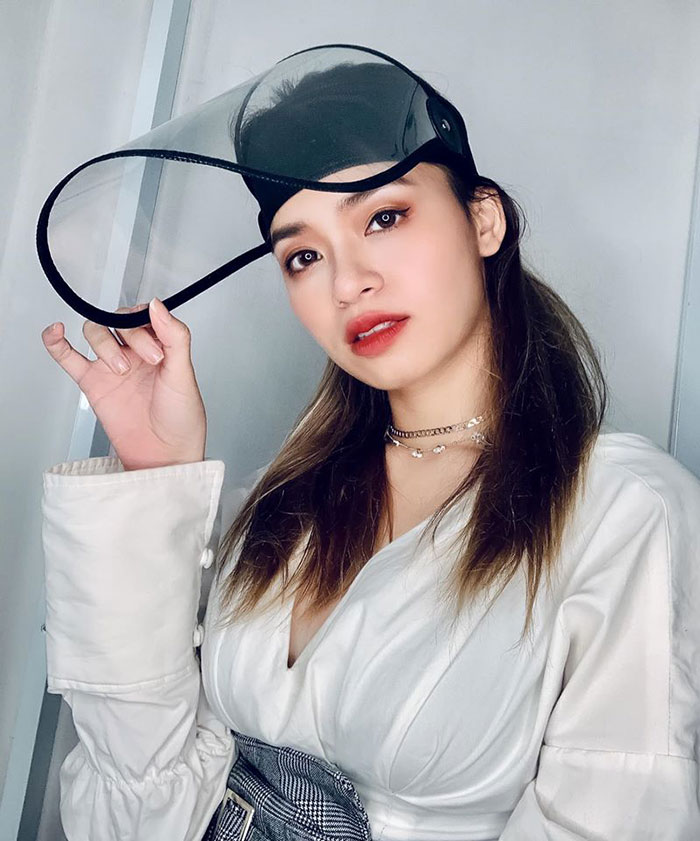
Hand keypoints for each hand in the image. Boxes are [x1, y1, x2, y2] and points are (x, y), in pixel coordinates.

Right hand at [41, 298, 206, 470]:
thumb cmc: (181, 419)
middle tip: (150, 361)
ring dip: (105, 345)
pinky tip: (55, 331)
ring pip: (95, 334)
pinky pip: (67, 357)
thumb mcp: (184, 373)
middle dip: (131, 336)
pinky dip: (55, 342)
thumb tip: (158, 304)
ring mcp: (111, 366)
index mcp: (159, 346)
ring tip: (121, 370)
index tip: (159, 349)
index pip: (143, 315)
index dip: (147, 324)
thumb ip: (174, 336)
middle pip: (116, 321)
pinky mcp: (93, 383)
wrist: (165, 455)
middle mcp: (134, 353)